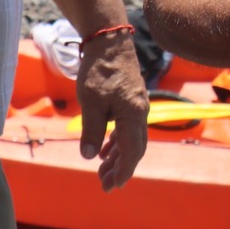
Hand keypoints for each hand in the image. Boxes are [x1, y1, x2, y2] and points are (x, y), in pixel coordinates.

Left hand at [76, 31, 150, 189]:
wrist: (109, 42)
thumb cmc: (99, 70)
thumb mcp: (91, 102)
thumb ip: (92, 130)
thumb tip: (89, 157)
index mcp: (133, 114)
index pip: (132, 150)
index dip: (124, 170)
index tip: (114, 186)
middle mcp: (139, 112)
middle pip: (134, 148)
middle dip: (120, 168)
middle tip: (105, 186)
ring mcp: (136, 106)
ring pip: (130, 139)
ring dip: (117, 157)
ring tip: (102, 172)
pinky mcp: (130, 101)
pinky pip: (126, 128)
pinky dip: (116, 142)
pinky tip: (104, 150)